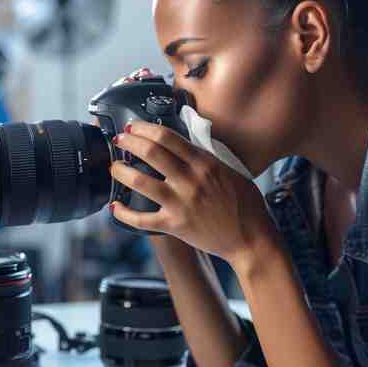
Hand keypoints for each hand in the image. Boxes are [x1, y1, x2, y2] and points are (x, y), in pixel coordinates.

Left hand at [109, 120, 276, 266]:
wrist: (252, 239)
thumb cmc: (245, 205)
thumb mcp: (230, 171)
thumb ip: (206, 157)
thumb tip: (185, 143)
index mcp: (204, 163)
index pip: (167, 137)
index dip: (144, 128)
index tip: (133, 126)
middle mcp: (190, 180)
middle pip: (150, 152)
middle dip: (128, 142)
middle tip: (119, 140)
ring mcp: (180, 203)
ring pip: (140, 181)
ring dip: (121, 171)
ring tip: (115, 168)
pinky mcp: (174, 225)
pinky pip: (141, 219)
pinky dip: (123, 213)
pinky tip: (115, 206)